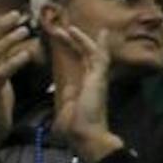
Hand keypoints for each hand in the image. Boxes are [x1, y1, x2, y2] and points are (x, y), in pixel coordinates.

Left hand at [49, 23, 121, 161]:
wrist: (85, 135)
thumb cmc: (75, 127)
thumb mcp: (66, 107)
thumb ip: (67, 95)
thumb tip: (66, 86)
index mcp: (84, 87)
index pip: (80, 64)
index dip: (73, 51)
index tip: (65, 40)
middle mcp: (93, 80)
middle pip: (85, 55)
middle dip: (74, 42)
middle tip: (63, 28)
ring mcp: (97, 79)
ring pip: (92, 53)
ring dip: (80, 39)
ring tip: (70, 27)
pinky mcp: (99, 78)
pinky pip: (100, 57)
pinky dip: (98, 44)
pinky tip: (98, 33)